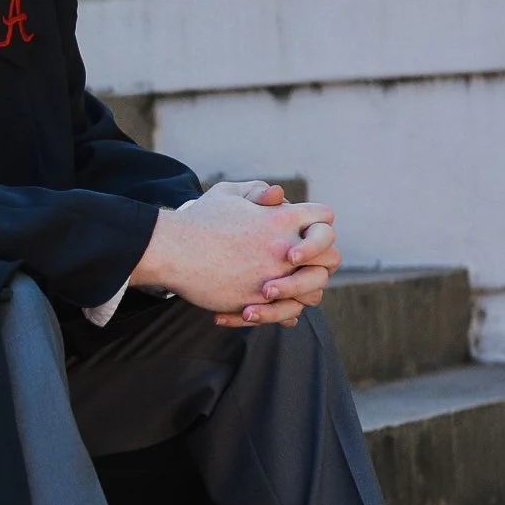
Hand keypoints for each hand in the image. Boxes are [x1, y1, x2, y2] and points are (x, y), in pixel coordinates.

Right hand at [131, 182, 338, 321]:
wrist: (172, 250)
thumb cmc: (198, 221)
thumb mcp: (227, 194)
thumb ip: (256, 192)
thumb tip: (278, 194)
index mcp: (280, 218)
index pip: (324, 218)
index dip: (318, 226)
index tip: (302, 234)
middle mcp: (284, 247)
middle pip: (331, 256)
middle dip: (320, 261)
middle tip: (298, 266)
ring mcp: (274, 276)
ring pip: (315, 291)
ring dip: (304, 291)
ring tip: (280, 289)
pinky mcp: (259, 300)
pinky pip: (289, 313)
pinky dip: (283, 313)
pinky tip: (265, 306)